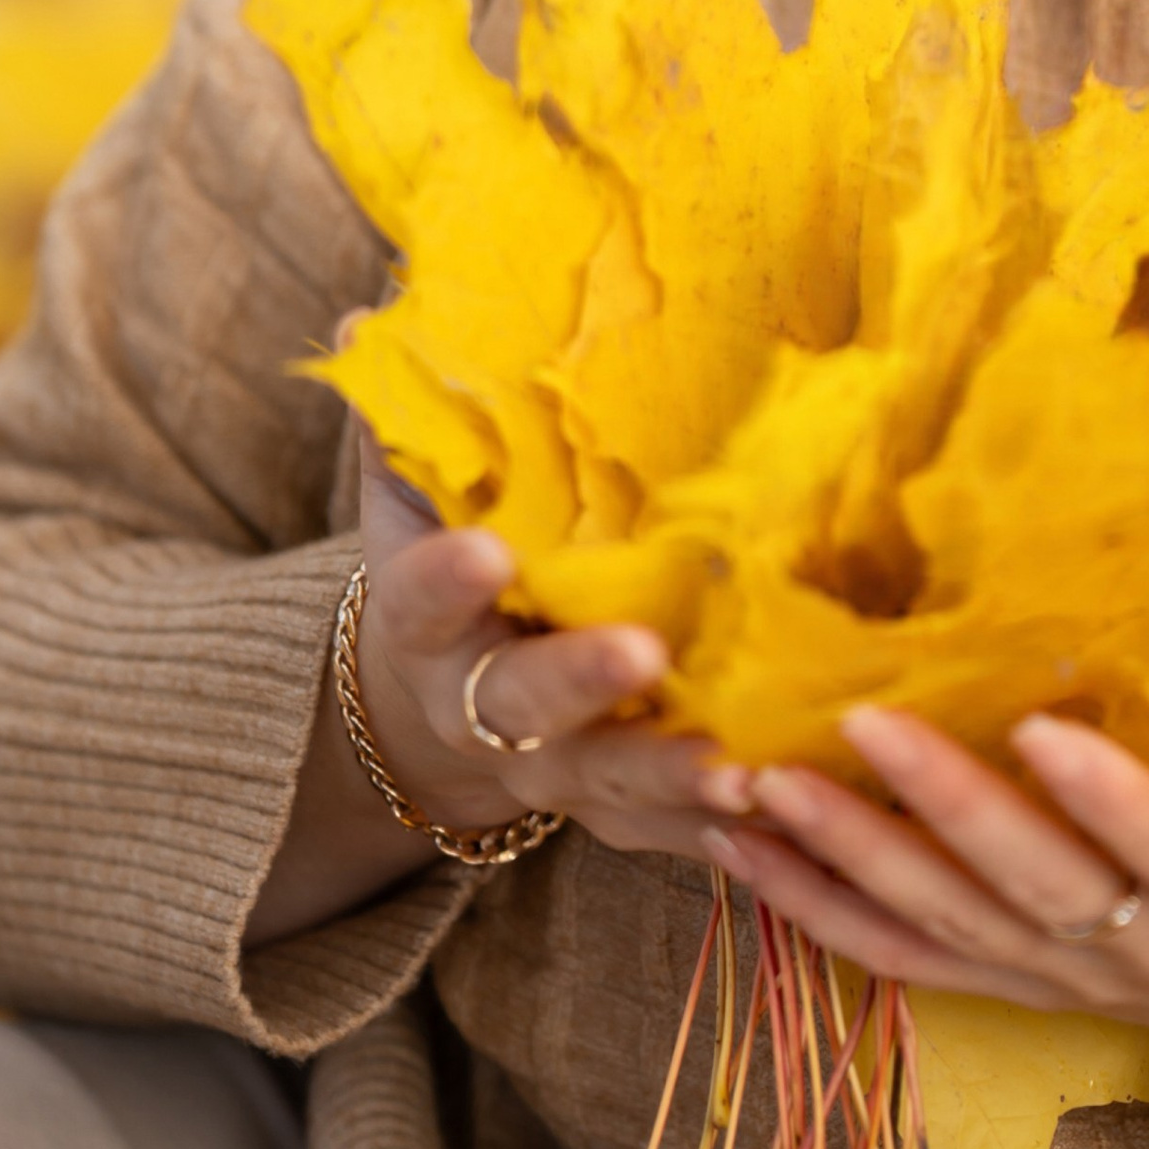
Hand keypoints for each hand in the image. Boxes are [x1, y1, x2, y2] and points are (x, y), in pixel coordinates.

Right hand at [348, 437, 752, 867]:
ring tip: (742, 767)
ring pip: (608, 784)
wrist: (441, 698)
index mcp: (433, 622)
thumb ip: (409, 413)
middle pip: (522, 704)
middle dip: (580, 681)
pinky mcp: (618, 809)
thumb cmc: (451, 552)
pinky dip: (722, 828)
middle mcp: (486, 706)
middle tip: (642, 650)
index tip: (490, 547)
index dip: (451, 578)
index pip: (426, 598)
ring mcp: (555, 768)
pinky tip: (786, 809)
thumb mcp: (418, 489)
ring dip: (672, 778)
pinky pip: (671, 833)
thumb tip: (362, 315)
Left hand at [716, 619, 1148, 1034]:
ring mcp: (1063, 978)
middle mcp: (1139, 954)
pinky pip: (900, 956)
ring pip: (944, 924)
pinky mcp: (1009, 983)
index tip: (1049, 729)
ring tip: (757, 784)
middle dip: (943, 807)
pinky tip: (739, 855)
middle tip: (859, 725)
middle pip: (1030, 887)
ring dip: (848, 856)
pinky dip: (816, 910)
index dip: (1111, 800)